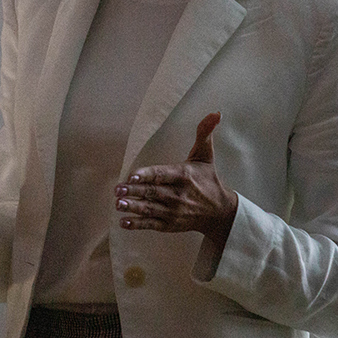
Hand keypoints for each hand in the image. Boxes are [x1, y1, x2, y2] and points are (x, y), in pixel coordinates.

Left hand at [114, 112, 237, 248]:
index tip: (132, 174)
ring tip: (118, 204)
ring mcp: (173, 212)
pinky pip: (152, 224)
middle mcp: (178, 195)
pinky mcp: (170, 225)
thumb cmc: (209, 181)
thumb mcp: (206, 156)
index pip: (162, 174)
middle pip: (153, 192)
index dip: (147, 175)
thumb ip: (205, 134)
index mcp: (184, 176)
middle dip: (134, 191)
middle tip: (117, 189)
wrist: (220, 213)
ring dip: (133, 207)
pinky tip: (124, 222)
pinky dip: (138, 224)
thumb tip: (216, 113)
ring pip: (150, 209)